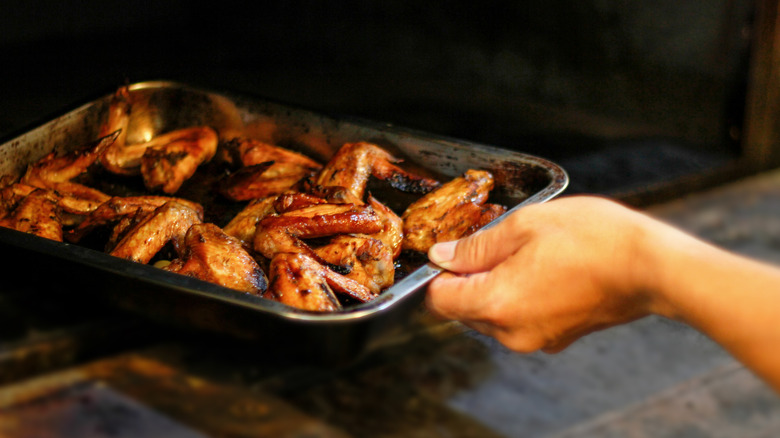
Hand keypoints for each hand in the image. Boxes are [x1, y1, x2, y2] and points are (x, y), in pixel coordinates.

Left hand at [425, 195, 663, 352]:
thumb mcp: (525, 225)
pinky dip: (521, 297)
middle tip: (498, 244)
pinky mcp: (556, 338)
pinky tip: (545, 270)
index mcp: (496, 304)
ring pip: (492, 314)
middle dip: (470, 277)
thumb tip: (443, 257)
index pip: (439, 300)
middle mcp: (511, 332)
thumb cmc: (594, 240)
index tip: (456, 250)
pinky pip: (520, 319)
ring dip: (496, 286)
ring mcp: (536, 340)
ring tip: (528, 254)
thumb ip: (476, 245)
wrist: (651, 267)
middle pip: (464, 309)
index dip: (440, 273)